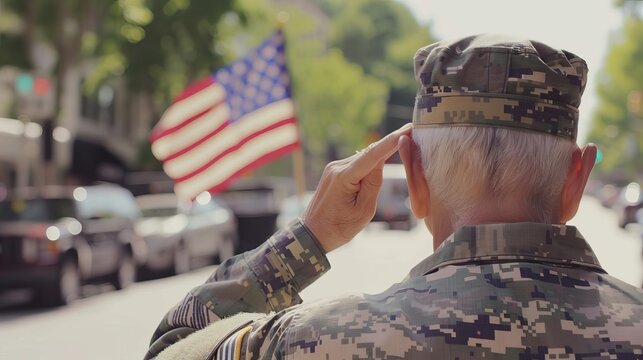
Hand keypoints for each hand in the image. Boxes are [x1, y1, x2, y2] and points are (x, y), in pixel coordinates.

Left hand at [301, 124, 411, 252]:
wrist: (313, 234)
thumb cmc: (338, 227)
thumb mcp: (363, 211)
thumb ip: (374, 185)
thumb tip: (381, 162)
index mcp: (343, 177)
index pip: (373, 155)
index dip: (392, 141)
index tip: (408, 128)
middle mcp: (337, 167)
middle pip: (370, 155)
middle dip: (390, 148)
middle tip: (412, 138)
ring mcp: (334, 168)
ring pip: (364, 160)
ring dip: (378, 163)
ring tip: (386, 174)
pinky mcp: (334, 171)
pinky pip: (357, 165)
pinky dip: (368, 168)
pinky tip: (373, 178)